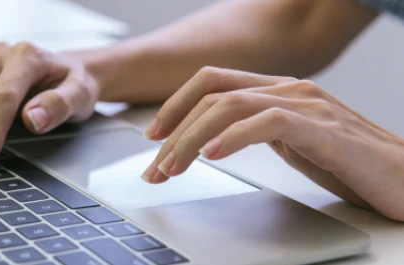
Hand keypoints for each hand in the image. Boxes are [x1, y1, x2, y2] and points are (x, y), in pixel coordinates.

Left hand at [142, 66, 403, 220]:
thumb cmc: (351, 164)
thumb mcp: (291, 142)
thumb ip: (256, 130)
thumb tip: (209, 140)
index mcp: (278, 89)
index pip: (213, 81)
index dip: (176, 105)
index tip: (153, 136)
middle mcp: (290, 88)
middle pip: (213, 94)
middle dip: (174, 131)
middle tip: (155, 168)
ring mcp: (308, 105)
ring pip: (231, 105)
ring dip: (192, 138)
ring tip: (173, 166)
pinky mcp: (324, 129)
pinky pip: (268, 122)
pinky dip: (234, 136)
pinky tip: (213, 154)